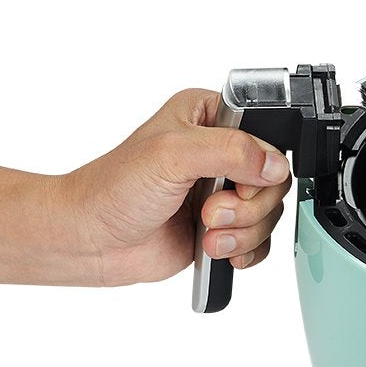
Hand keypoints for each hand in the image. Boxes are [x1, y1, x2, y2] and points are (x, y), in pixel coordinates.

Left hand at [62, 89, 291, 285]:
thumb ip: (231, 150)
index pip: (266, 133)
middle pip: (273, 180)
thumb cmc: (113, 189)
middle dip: (247, 206)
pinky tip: (217, 248)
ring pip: (268, 213)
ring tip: (207, 233)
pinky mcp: (222, 227)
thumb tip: (274, 164)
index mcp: (208, 116)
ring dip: (242, 231)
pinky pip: (260, 240)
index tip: (237, 183)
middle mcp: (219, 153)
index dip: (262, 164)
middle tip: (209, 212)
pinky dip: (244, 250)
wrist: (91, 240)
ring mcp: (222, 192)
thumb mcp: (172, 154)